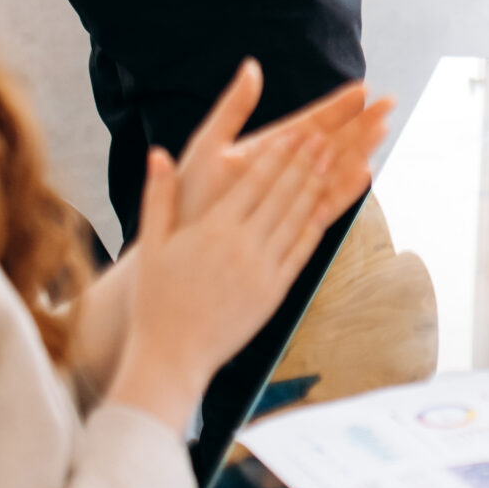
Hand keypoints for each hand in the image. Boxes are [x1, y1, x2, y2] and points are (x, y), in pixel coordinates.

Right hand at [67, 64, 387, 392]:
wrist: (173, 355)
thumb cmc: (157, 299)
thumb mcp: (152, 246)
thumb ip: (158, 196)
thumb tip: (156, 153)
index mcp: (212, 229)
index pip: (254, 181)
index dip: (280, 154)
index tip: (298, 132)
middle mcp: (242, 245)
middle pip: (282, 194)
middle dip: (306, 162)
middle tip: (327, 137)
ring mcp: (262, 269)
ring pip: (297, 218)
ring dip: (318, 187)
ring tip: (335, 162)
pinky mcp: (275, 291)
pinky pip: (301, 251)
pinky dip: (317, 226)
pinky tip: (329, 207)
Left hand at [175, 59, 390, 235]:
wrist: (177, 242)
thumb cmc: (187, 196)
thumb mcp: (208, 144)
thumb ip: (233, 108)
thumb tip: (252, 67)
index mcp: (269, 149)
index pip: (312, 121)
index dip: (337, 106)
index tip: (363, 88)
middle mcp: (285, 171)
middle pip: (332, 142)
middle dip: (360, 123)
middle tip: (390, 104)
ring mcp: (291, 197)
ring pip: (334, 170)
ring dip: (360, 150)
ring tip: (383, 131)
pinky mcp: (292, 224)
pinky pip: (324, 203)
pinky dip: (345, 189)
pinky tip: (364, 173)